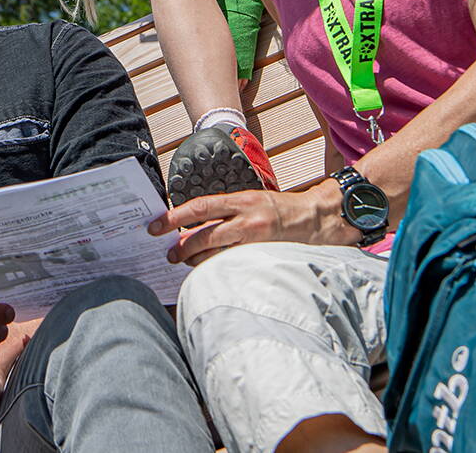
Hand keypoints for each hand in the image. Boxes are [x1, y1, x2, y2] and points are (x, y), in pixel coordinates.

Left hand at [147, 185, 345, 265]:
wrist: (318, 218)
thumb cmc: (281, 210)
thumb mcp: (252, 201)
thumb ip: (226, 211)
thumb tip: (194, 226)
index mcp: (241, 200)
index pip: (200, 207)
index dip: (174, 217)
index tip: (156, 226)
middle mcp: (248, 218)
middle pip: (205, 235)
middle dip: (183, 248)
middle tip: (170, 255)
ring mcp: (258, 239)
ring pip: (218, 255)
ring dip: (198, 262)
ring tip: (188, 265)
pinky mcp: (266, 256)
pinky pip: (236, 266)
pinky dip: (220, 270)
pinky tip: (212, 274)